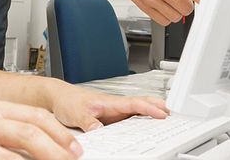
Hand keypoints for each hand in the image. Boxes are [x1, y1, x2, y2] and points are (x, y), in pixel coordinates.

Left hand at [48, 83, 168, 131]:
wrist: (57, 97)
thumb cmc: (67, 100)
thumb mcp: (76, 114)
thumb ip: (89, 123)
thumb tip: (100, 132)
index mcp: (109, 102)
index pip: (134, 104)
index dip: (149, 108)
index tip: (162, 114)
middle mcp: (113, 105)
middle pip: (140, 104)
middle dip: (157, 107)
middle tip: (172, 114)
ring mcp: (112, 111)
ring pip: (136, 111)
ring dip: (150, 112)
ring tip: (165, 117)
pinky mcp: (109, 117)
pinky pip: (128, 118)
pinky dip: (139, 119)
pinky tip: (144, 125)